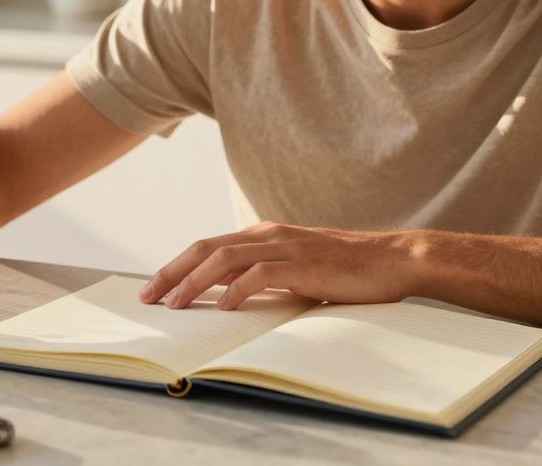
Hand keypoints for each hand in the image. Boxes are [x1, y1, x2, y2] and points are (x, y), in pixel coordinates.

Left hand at [137, 221, 421, 310]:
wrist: (392, 260)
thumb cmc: (345, 270)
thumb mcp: (295, 270)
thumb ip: (263, 276)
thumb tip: (228, 297)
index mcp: (262, 235)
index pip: (207, 247)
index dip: (176, 266)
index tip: (153, 288)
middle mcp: (268, 235)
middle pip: (206, 249)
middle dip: (172, 273)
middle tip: (148, 297)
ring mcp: (285, 247)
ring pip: (225, 260)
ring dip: (195, 282)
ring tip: (175, 304)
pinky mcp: (304, 264)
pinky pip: (262, 273)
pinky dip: (238, 289)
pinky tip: (224, 306)